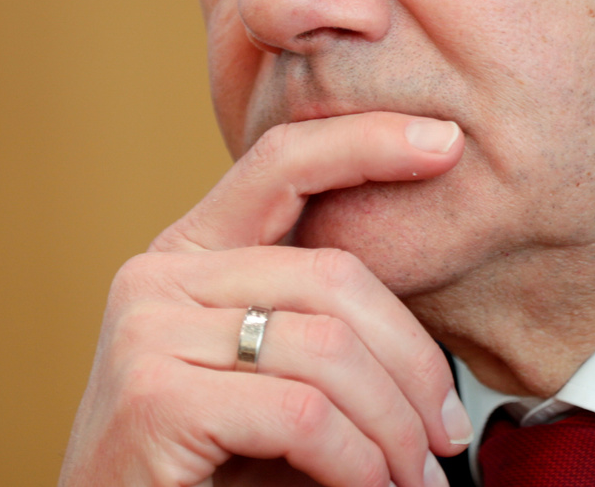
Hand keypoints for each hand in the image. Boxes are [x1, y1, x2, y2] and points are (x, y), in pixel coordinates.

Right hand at [59, 112, 473, 486]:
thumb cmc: (210, 468)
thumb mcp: (270, 377)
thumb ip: (322, 326)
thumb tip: (436, 323)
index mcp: (190, 254)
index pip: (282, 163)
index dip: (367, 141)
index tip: (447, 141)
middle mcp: (158, 276)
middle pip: (333, 274)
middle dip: (414, 361)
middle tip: (446, 435)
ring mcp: (147, 330)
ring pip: (329, 348)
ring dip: (392, 427)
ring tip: (414, 478)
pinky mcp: (154, 397)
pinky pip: (302, 412)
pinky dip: (357, 460)